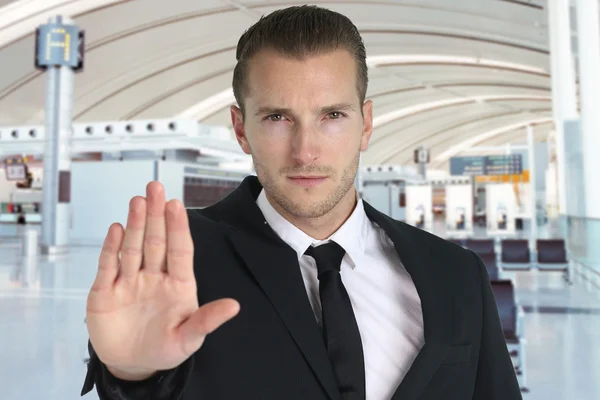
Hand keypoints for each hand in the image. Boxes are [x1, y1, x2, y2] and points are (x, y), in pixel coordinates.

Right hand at [85, 182, 239, 379]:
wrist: (132, 366)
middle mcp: (153, 277)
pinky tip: (116, 228)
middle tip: (155, 187)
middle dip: (155, 215)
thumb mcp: (189, 339)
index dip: (178, 227)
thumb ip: (207, 320)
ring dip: (134, 224)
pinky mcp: (105, 292)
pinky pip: (108, 266)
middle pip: (155, 241)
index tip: (176, 204)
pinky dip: (110, 248)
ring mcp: (129, 282)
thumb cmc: (165, 349)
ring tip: (138, 201)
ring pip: (132, 248)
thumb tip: (235, 306)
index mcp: (177, 285)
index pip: (179, 250)